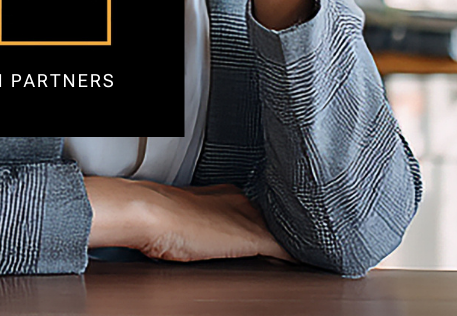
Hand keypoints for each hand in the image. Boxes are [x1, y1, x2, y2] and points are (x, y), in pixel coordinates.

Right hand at [85, 176, 291, 262]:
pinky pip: (285, 249)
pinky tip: (304, 263)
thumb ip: (197, 222)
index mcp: (226, 194)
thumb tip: (195, 234)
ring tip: (300, 254)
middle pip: (271, 220)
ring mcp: (249, 218)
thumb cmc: (158, 217)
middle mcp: (241, 201)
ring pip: (281, 232)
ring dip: (288, 244)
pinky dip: (295, 257)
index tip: (262, 235)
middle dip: (279, 232)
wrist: (152, 213)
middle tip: (291, 243)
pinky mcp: (254, 237)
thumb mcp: (181, 217)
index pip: (253, 212)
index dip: (260, 225)